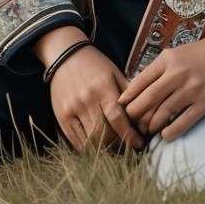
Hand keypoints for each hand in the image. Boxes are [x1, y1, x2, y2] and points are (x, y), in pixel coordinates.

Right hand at [34, 29, 143, 152]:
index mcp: (103, 87)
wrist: (65, 55)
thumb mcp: (114, 72)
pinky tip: (96, 147)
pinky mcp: (61, 117)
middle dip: (118, 143)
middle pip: (104, 132)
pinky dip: (87, 148)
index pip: (117, 117)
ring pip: (90, 140)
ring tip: (113, 148)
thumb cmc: (94, 64)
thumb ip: (128, 91)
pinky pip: (75, 140)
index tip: (138, 143)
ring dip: (103, 148)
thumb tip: (143, 112)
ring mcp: (72, 109)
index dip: (129, 134)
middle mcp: (87, 99)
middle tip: (127, 147)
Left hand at [117, 33, 204, 141]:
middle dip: (136, 115)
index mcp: (168, 60)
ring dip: (152, 125)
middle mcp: (177, 74)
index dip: (128, 97)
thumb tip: (137, 88)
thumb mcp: (177, 54)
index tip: (120, 108)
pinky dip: (171, 132)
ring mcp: (192, 89)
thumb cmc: (202, 54)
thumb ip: (159, 69)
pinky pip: (183, 122)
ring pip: (163, 113)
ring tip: (147, 131)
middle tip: (132, 124)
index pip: (140, 81)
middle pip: (148, 99)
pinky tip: (165, 135)